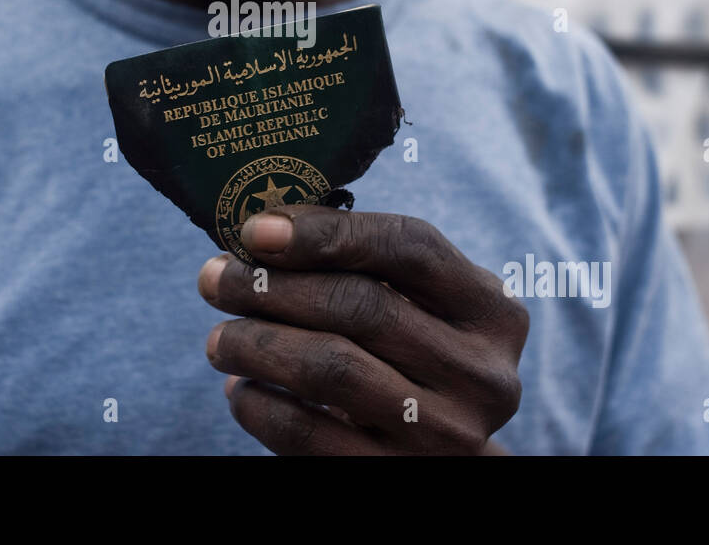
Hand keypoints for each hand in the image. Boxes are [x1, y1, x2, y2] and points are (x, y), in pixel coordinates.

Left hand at [197, 205, 528, 454]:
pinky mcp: (397, 477)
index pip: (410, 246)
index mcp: (492, 312)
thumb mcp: (420, 309)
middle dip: (272, 287)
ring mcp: (446, 433)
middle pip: (362, 305)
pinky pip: (308, 433)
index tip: (254, 230)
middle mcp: (483, 373)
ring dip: (256, 343)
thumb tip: (265, 231)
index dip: (327, 232)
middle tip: (215, 279)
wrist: (444, 464)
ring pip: (330, 368)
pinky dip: (260, 405)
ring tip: (219, 337)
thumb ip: (367, 265)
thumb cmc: (415, 362)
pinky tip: (241, 388)